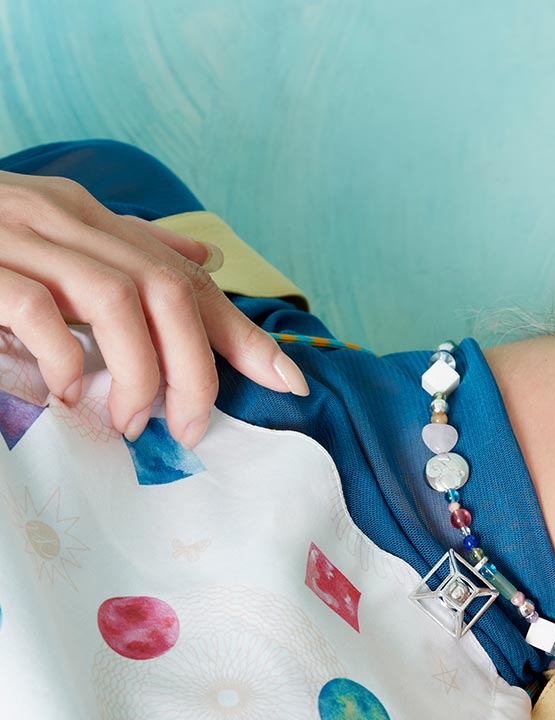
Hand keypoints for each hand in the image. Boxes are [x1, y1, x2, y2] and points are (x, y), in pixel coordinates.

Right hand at [0, 170, 309, 446]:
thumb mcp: (57, 245)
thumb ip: (127, 253)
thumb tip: (205, 262)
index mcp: (86, 218)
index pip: (184, 277)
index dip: (243, 332)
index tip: (289, 384)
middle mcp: (60, 221)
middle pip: (164, 290)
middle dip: (196, 367)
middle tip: (187, 428)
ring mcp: (16, 241)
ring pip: (116, 298)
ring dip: (140, 372)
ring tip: (133, 422)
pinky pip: (37, 310)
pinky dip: (66, 358)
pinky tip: (69, 396)